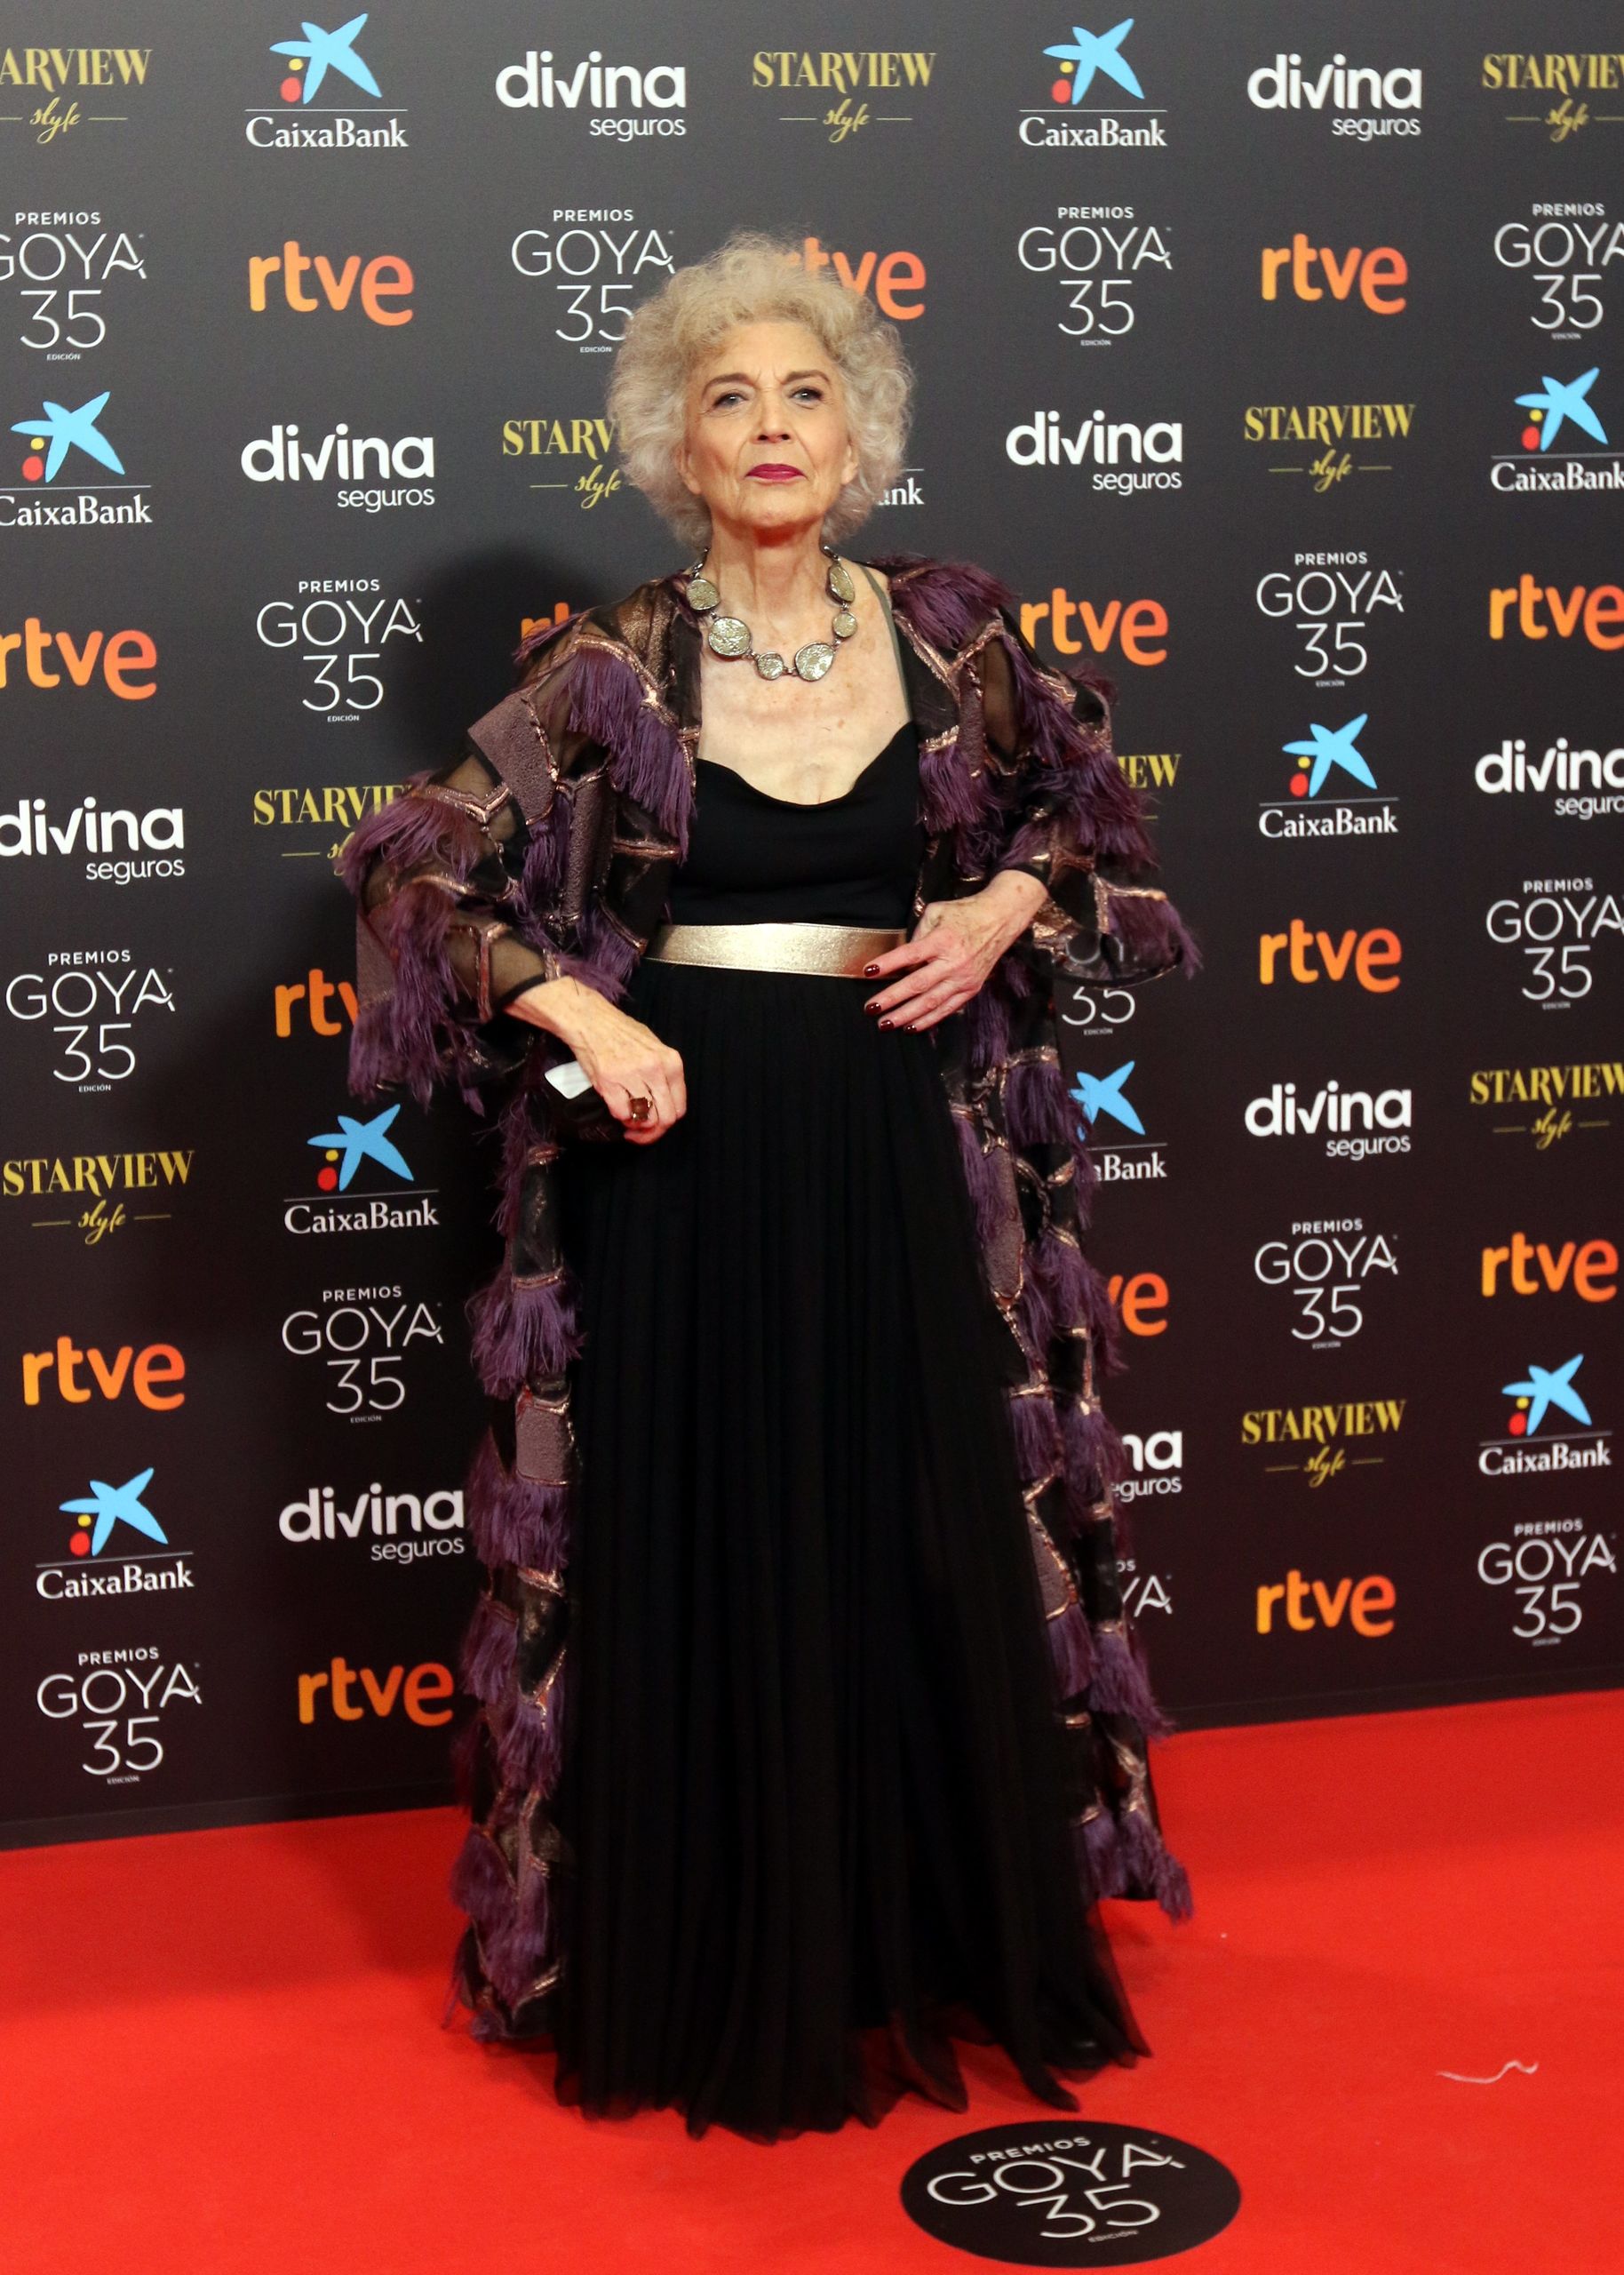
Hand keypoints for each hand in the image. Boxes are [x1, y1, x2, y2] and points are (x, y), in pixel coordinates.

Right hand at [509, 978, 685, 1142]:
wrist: (590, 1020)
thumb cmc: (621, 1033)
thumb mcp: (654, 1047)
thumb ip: (664, 1074)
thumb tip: (667, 1104)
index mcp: (671, 1062)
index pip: (679, 1107)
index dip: (667, 1124)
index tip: (655, 1127)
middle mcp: (655, 1070)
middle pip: (665, 1118)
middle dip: (653, 1133)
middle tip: (640, 1134)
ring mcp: (632, 1075)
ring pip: (645, 1120)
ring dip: (636, 1128)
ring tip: (628, 1122)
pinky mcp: (609, 1081)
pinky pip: (622, 1114)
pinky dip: (621, 1118)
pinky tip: (617, 1111)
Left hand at [863, 872, 1048, 1031]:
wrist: (1000, 920)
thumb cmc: (964, 914)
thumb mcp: (937, 913)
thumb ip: (917, 935)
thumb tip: (902, 960)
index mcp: (942, 940)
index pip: (909, 954)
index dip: (887, 964)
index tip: (868, 971)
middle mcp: (953, 962)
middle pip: (917, 985)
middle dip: (891, 998)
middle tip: (870, 1008)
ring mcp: (963, 978)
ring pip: (930, 1003)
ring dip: (905, 1015)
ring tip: (885, 1024)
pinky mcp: (971, 988)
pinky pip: (946, 1009)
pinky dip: (928, 1020)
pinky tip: (910, 1026)